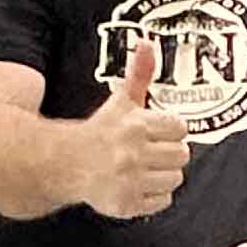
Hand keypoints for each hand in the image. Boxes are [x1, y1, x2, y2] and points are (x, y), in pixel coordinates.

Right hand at [79, 38, 188, 220]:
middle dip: (168, 153)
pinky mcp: (126, 204)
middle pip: (181, 155)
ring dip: (163, 175)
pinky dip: (153, 196)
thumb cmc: (100, 131)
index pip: (180, 128)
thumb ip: (140, 74)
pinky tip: (137, 185)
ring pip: (174, 179)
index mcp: (135, 125)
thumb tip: (147, 42)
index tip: (155, 132)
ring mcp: (129, 180)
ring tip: (144, 169)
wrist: (65, 162)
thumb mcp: (121, 101)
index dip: (170, 130)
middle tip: (150, 151)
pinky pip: (162, 202)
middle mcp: (132, 153)